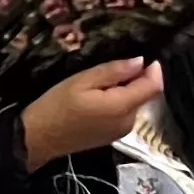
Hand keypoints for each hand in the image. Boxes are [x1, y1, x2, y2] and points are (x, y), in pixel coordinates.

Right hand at [20, 56, 163, 163]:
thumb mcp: (83, 80)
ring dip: (127, 90)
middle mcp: (128, 122)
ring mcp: (121, 131)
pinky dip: (119, 101)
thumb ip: (114, 71)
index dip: (154, 70)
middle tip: (114, 65)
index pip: (153, 87)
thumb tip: (140, 61)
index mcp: (122, 107)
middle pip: (144, 95)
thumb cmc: (57, 105)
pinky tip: (99, 96)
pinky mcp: (113, 136)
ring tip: (101, 80)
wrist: (39, 138)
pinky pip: (125, 114)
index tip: (147, 54)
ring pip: (135, 104)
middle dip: (137, 78)